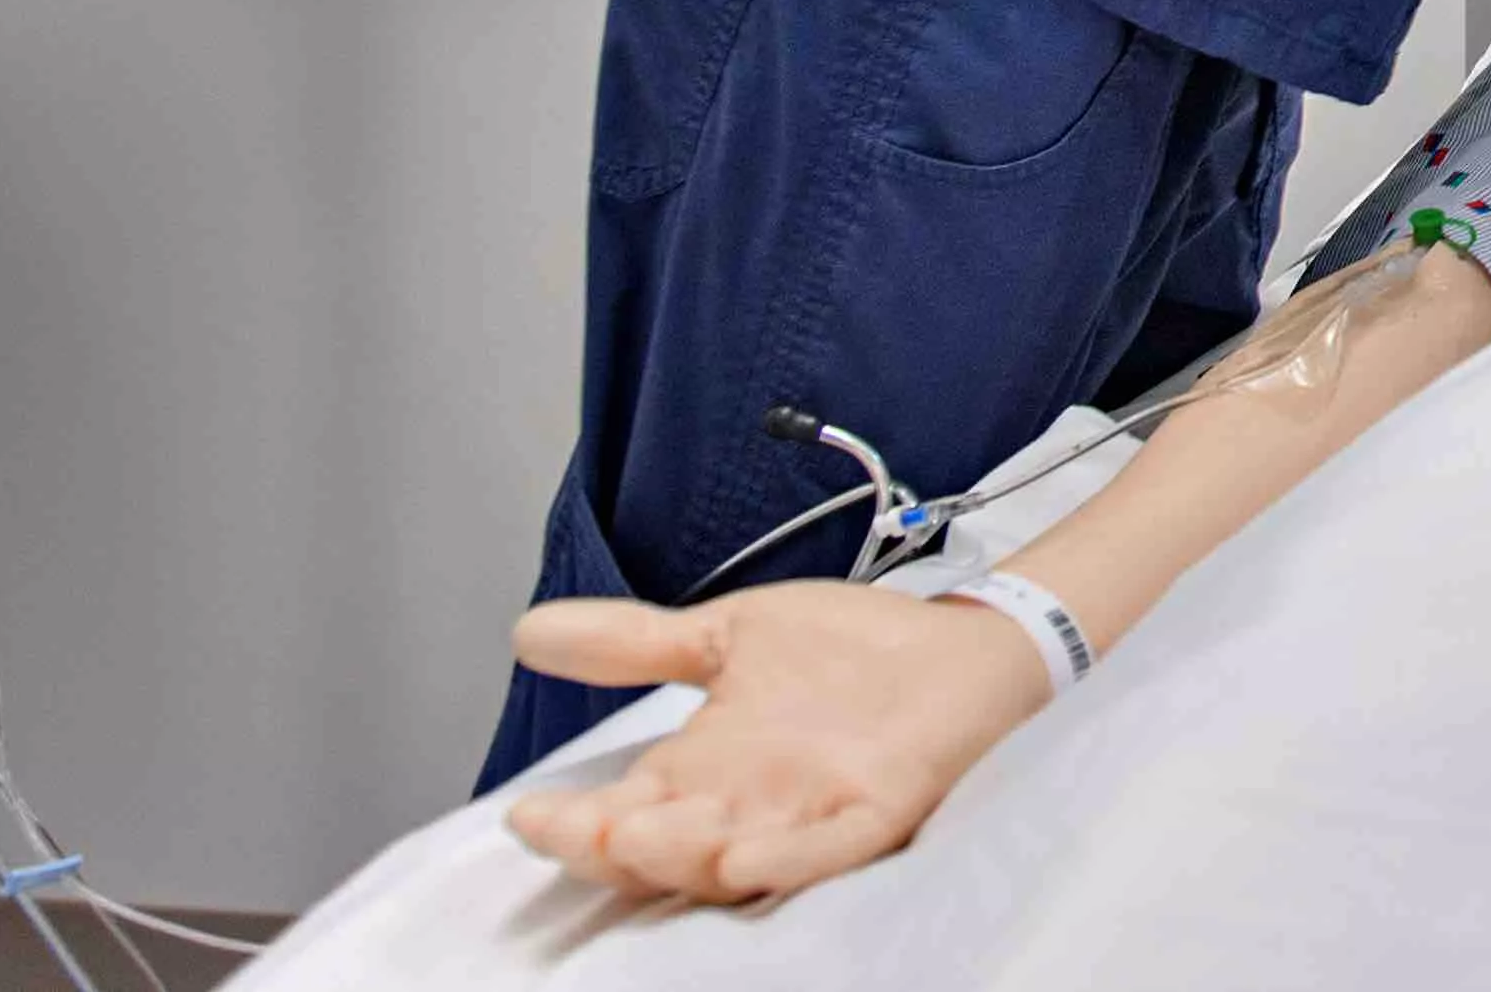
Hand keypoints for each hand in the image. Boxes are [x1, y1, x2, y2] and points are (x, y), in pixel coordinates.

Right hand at [501, 582, 1051, 905]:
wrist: (966, 644)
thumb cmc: (852, 653)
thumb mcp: (731, 636)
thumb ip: (637, 643)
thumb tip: (529, 630)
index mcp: (703, 771)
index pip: (619, 812)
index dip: (572, 822)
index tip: (525, 811)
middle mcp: (746, 805)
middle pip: (662, 849)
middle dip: (614, 846)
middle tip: (575, 832)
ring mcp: (810, 812)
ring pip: (730, 859)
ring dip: (683, 855)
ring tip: (636, 838)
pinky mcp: (878, 809)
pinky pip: (827, 849)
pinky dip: (788, 856)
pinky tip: (747, 855)